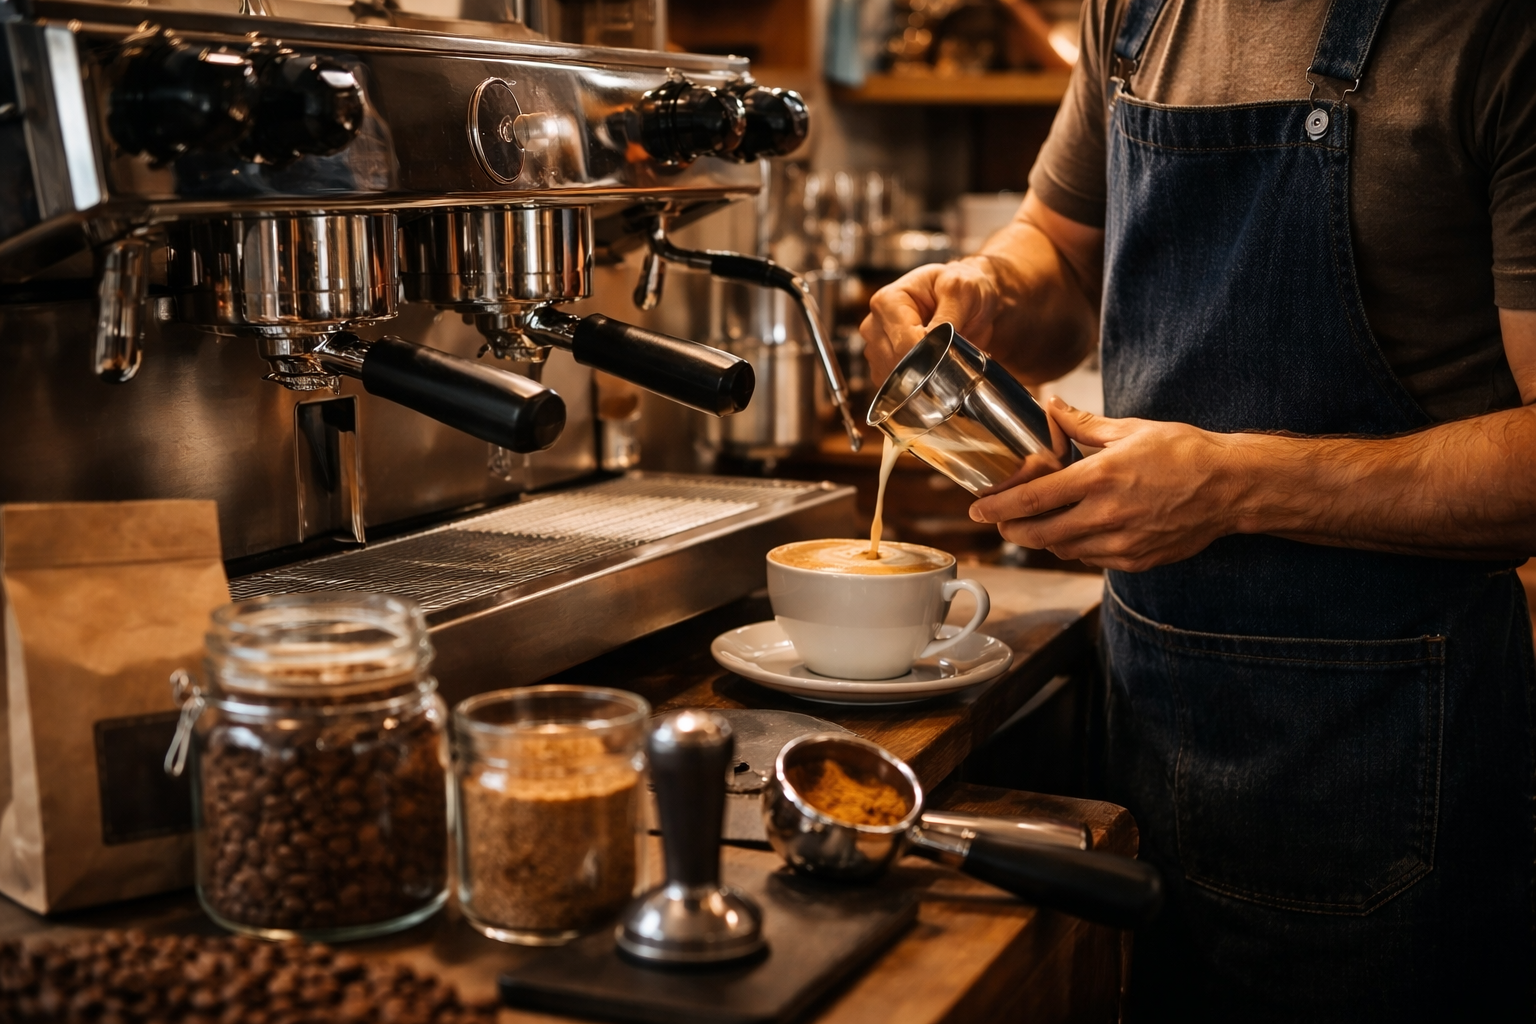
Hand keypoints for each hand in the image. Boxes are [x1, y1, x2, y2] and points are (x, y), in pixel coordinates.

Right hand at [859, 259, 999, 385]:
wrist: (960, 296)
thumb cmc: (959, 288)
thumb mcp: (961, 290)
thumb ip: (949, 316)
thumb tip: (937, 344)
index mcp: (888, 301)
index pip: (904, 343)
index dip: (931, 354)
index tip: (953, 351)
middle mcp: (874, 324)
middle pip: (896, 363)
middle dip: (928, 365)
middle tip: (953, 352)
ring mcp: (875, 345)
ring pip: (893, 377)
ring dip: (921, 375)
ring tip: (941, 354)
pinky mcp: (881, 363)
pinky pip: (893, 386)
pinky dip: (914, 382)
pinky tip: (929, 365)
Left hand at [968, 397, 1249, 570]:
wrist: (1231, 488)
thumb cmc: (1185, 453)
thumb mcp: (1131, 429)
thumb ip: (1082, 426)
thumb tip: (1050, 408)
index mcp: (1101, 478)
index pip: (1034, 499)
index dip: (999, 507)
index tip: (978, 508)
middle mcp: (1107, 516)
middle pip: (1039, 534)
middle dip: (1011, 528)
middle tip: (998, 520)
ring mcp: (1121, 544)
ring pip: (1062, 550)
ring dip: (1042, 538)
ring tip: (1033, 523)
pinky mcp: (1135, 561)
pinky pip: (1090, 559)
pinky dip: (1075, 547)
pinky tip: (1075, 530)